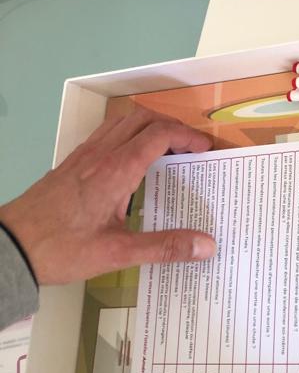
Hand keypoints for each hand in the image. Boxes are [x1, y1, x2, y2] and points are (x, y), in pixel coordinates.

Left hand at [0, 108, 216, 284]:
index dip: (188, 137)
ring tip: (165, 149)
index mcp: (117, 170)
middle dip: (172, 126)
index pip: (160, 134)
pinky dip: (128, 135)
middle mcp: (101, 154)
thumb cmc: (61, 249)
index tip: (205, 150)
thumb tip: (205, 245)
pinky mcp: (71, 163)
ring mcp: (84, 155)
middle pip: (143, 118)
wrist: (10, 247)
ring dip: (148, 126)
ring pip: (122, 121)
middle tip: (189, 147)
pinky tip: (130, 162)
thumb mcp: (117, 253)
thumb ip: (164, 247)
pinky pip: (106, 134)